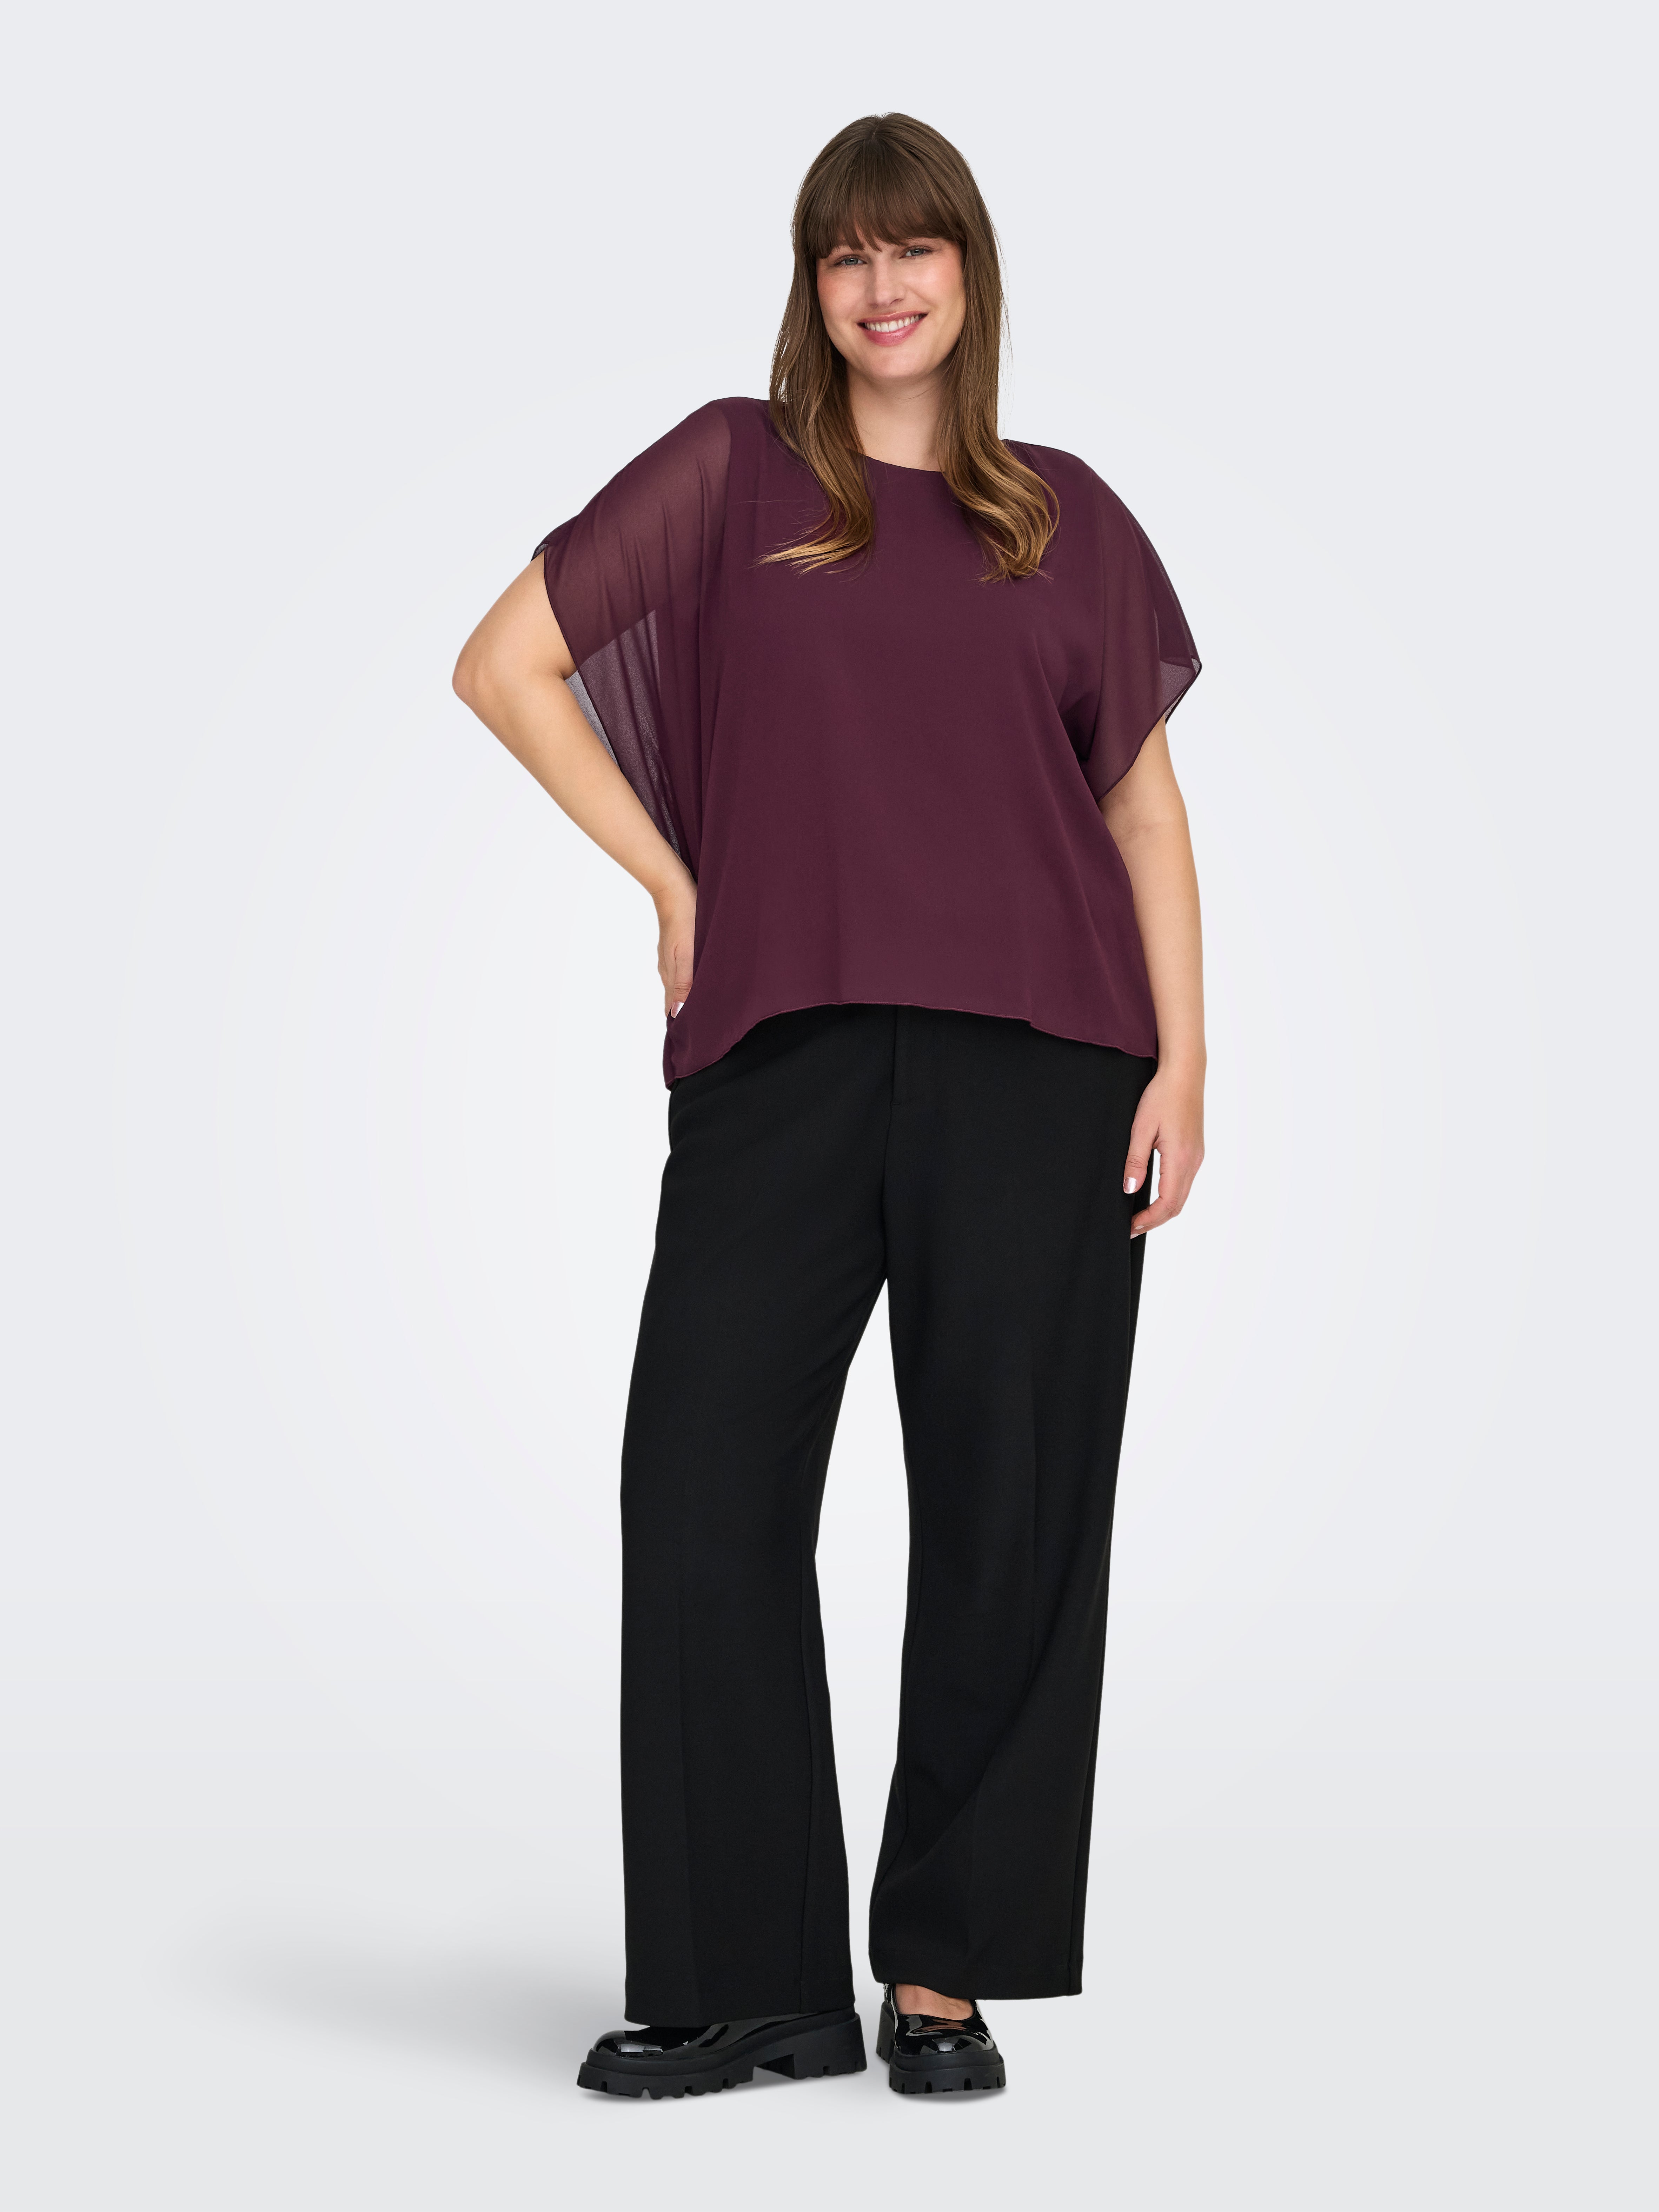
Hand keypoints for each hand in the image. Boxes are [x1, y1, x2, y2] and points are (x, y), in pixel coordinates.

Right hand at [656, 880, 695, 1017]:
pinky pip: (681, 968)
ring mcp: (670, 955)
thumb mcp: (686, 954)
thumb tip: (675, 1013)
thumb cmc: (685, 919)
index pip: (670, 1006)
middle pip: (673, 996)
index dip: (679, 1021)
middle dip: (683, 1011)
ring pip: (677, 982)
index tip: (689, 1037)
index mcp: (669, 973)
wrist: (674, 888)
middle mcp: (667, 967)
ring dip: (686, 995)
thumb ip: (682, 984)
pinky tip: (696, 978)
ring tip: (699, 1007)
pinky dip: (688, 979)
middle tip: (698, 1027)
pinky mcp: (676, 943)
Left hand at [1122, 1063, 1203, 1236]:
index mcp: (1180, 1158)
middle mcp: (1193, 1161)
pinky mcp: (1195, 1151)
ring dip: (1163, 1211)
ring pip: (1182, 1196)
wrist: (1185, 1074)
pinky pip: (1184, 1183)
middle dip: (1154, 1221)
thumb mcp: (1141, 1128)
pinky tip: (1155, 1196)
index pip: (1167, 1203)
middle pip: (1177, 1205)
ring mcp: (1197, 1157)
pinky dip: (1170, 1196)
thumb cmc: (1162, 1096)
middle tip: (1132, 1228)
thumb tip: (1129, 1189)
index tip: (1130, 1227)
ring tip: (1140, 1216)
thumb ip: (1135, 1161)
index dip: (1148, 1220)